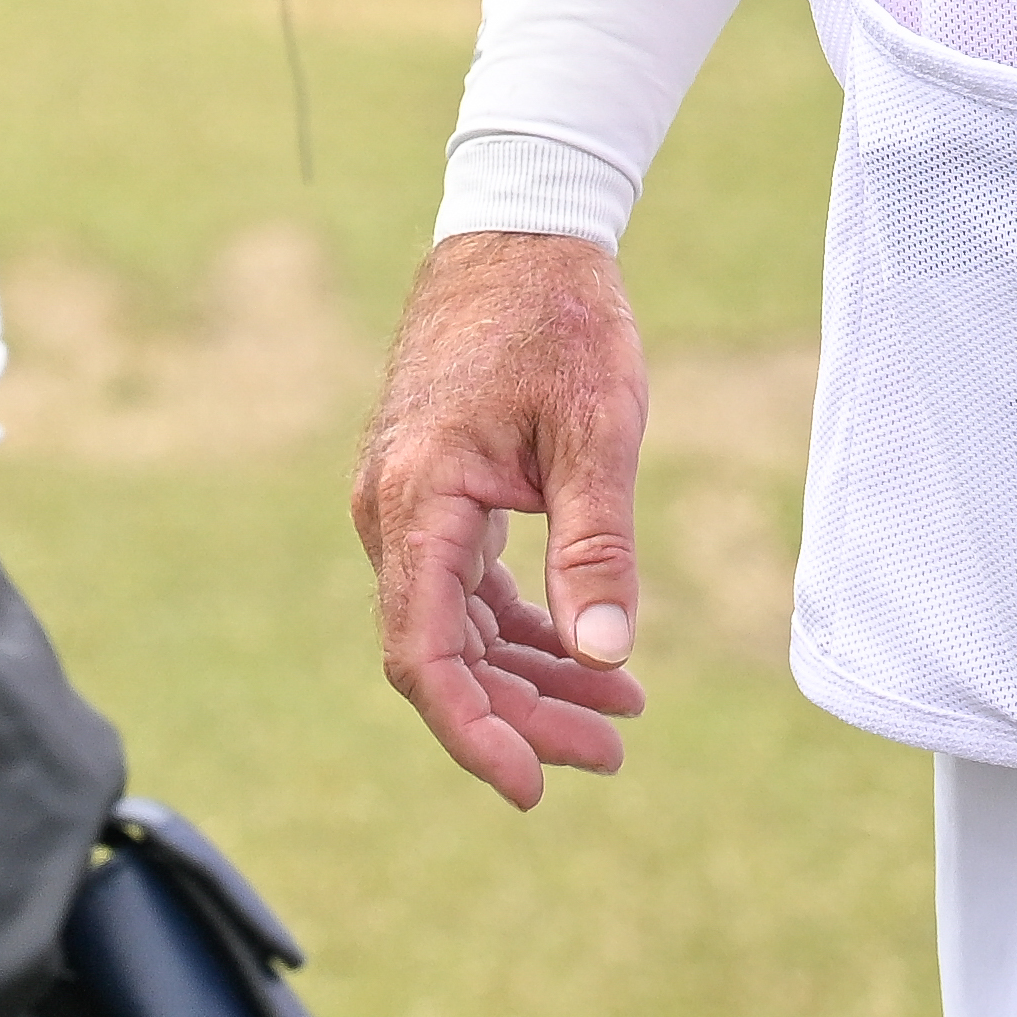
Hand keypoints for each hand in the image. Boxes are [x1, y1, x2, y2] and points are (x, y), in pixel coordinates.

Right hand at [351, 231, 661, 804]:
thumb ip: (595, 548)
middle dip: (526, 716)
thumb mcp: (597, 431)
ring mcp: (408, 502)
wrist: (519, 228)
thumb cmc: (559, 319)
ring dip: (531, 677)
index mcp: (418, 499)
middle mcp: (394, 510)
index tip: (535, 788)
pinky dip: (522, 628)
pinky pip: (465, 587)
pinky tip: (586, 651)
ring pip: (457, 626)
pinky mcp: (434, 491)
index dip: (475, 733)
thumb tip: (606, 658)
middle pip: (445, 654)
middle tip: (616, 750)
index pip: (426, 655)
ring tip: (622, 712)